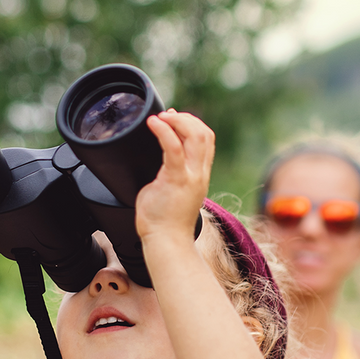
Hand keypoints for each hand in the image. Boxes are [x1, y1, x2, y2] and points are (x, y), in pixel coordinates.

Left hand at [136, 109, 214, 241]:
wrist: (166, 241)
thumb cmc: (163, 221)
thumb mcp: (171, 190)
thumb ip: (170, 173)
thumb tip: (157, 162)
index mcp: (200, 175)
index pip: (206, 140)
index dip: (192, 124)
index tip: (173, 119)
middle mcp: (199, 174)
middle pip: (204, 133)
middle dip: (185, 119)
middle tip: (165, 116)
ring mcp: (191, 177)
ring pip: (195, 136)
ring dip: (177, 121)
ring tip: (159, 118)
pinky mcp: (176, 180)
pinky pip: (173, 149)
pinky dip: (163, 132)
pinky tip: (153, 124)